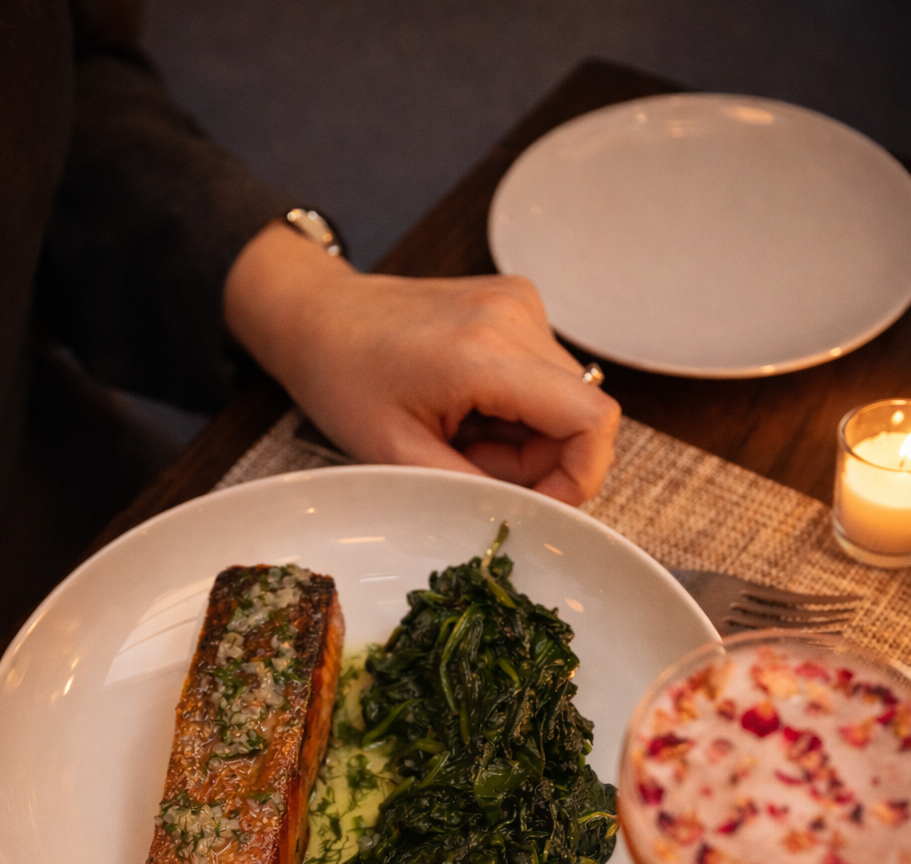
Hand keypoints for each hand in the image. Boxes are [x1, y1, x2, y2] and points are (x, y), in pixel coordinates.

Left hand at [224, 223, 620, 506]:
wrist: (318, 315)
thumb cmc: (344, 379)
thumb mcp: (400, 455)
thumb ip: (474, 489)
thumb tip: (533, 515)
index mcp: (485, 352)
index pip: (591, 419)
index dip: (580, 476)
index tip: (538, 503)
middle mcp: (515, 315)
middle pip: (579, 415)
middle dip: (537, 462)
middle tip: (469, 465)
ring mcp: (520, 302)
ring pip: (564, 400)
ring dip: (524, 437)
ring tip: (459, 434)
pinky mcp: (517, 303)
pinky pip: (545, 376)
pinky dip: (515, 408)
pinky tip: (465, 407)